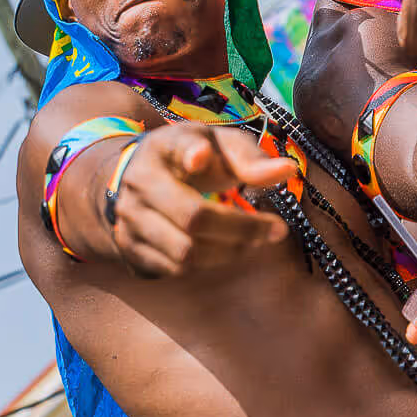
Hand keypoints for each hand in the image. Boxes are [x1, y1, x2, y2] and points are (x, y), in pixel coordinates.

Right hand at [104, 124, 292, 277]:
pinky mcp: (130, 251)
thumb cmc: (190, 158)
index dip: (191, 153)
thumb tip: (287, 171)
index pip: (177, 149)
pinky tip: (224, 250)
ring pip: (184, 254)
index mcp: (163, 148)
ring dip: (228, 252)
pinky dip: (207, 264)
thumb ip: (250, 157)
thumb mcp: (218, 146)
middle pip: (193, 217)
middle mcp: (138, 185)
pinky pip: (174, 271)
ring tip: (253, 240)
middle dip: (243, 229)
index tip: (201, 156)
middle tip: (276, 230)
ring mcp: (128, 221)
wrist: (134, 179)